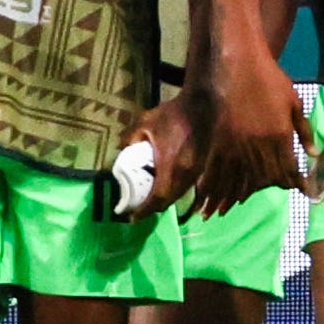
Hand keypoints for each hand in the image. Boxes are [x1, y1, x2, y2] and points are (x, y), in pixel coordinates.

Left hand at [123, 95, 203, 219]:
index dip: (144, 210)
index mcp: (170, 166)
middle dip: (153, 208)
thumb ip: (130, 139)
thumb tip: (120, 150)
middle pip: (169, 200)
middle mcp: (186, 174)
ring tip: (150, 201)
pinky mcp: (202, 167)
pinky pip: (188, 187)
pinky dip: (176, 192)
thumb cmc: (173, 115)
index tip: (132, 217)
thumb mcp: (145, 123)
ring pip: (180, 195)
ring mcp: (197, 172)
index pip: (157, 198)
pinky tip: (166, 187)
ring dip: (165, 201)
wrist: (203, 106)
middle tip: (138, 209)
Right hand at [191, 52, 309, 214]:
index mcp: (279, 135)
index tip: (294, 189)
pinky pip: (216, 165)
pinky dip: (211, 181)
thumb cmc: (270, 79)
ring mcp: (236, 141)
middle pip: (261, 177)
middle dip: (259, 191)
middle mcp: (258, 143)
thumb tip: (315, 153)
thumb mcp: (295, 102)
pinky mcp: (219, 135)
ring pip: (235, 176)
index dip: (291, 181)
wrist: (239, 62)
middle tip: (252, 200)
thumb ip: (304, 130)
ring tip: (222, 211)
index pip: (287, 168)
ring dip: (229, 195)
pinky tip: (207, 193)